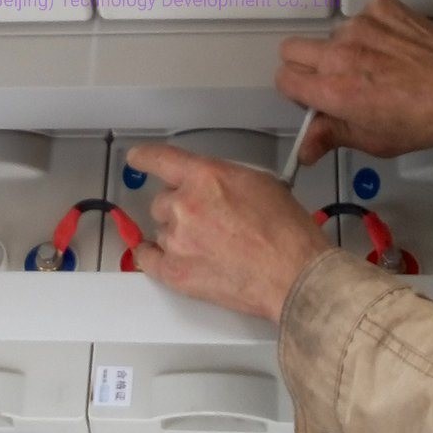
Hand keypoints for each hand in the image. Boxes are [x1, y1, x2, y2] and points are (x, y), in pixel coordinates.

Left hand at [125, 143, 330, 322]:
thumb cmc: (287, 232)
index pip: (159, 159)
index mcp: (205, 177)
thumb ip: (223, 178)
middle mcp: (185, 205)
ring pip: (162, 230)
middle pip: (163, 201)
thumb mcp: (260, 182)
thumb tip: (208, 184)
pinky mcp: (175, 272)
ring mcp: (177, 240)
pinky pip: (147, 258)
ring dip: (179, 235)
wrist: (295, 275)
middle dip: (181, 208)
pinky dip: (154, 256)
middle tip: (209, 222)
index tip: (137, 158)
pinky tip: (168, 255)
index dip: (145, 157)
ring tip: (213, 247)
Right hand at [277, 0, 432, 164]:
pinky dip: (372, 31)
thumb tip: (304, 150)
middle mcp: (338, 53)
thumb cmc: (423, 117)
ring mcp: (359, 25)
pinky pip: (361, 16)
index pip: (284, 78)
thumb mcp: (374, 140)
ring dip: (344, 49)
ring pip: (331, 35)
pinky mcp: (380, 8)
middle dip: (305, 64)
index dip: (298, 90)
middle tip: (335, 79)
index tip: (316, 97)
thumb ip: (331, 137)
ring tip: (377, 65)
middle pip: (292, 49)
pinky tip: (393, 48)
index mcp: (332, 89)